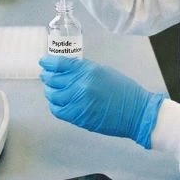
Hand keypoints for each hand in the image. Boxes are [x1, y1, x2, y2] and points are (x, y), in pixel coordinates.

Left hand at [39, 56, 164, 148]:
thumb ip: (84, 70)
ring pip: (53, 96)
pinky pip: (58, 110)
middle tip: (45, 75)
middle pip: (53, 79)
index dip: (49, 62)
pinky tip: (57, 102)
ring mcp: (78, 102)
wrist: (136, 112)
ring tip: (50, 89)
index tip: (44, 62)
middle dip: (47, 77)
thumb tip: (67, 70)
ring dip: (49, 91)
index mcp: (88, 70)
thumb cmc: (124, 90)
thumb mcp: (104, 71)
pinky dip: (54, 105)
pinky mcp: (78, 117)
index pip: (60, 64)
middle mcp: (80, 85)